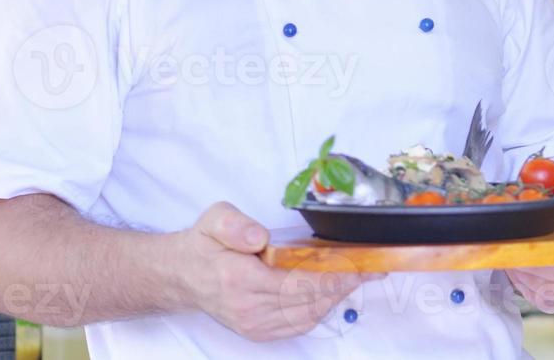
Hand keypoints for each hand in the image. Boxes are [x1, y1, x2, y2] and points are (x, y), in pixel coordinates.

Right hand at [173, 201, 377, 341]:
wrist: (182, 276)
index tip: (358, 264)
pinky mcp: (258, 332)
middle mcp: (247, 308)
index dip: (331, 275)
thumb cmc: (204, 245)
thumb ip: (235, 225)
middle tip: (371, 268)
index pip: (296, 282)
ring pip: (307, 316)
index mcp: (239, 279)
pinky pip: (298, 325)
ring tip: (358, 277)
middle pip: (307, 301)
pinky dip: (320, 309)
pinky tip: (334, 292)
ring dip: (335, 298)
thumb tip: (261, 237)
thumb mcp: (214, 220)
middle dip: (343, 284)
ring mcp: (253, 324)